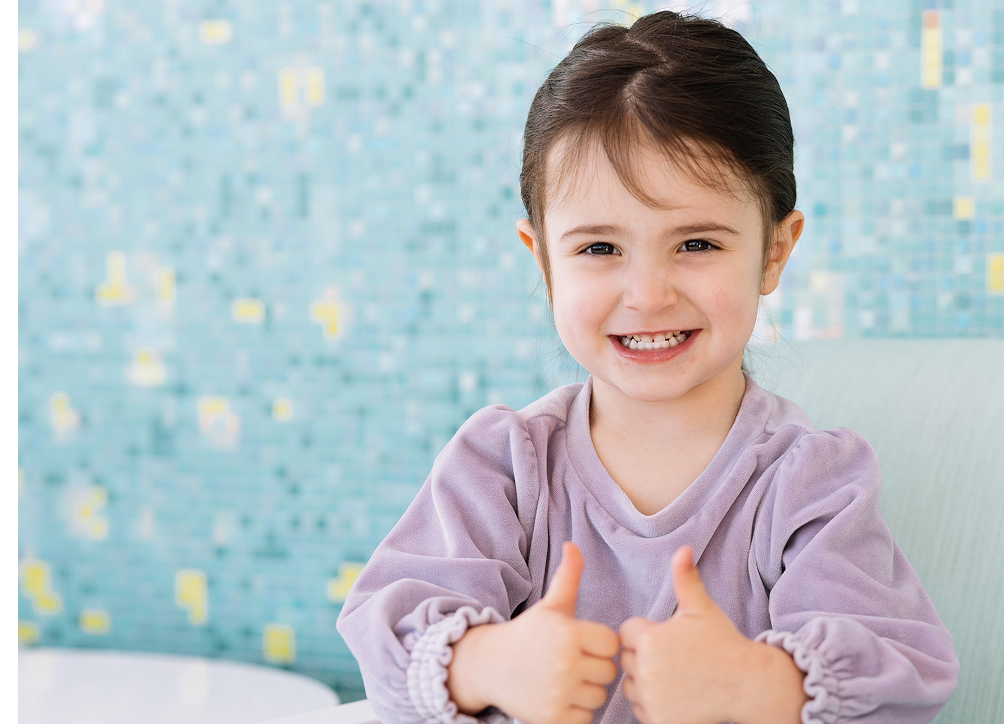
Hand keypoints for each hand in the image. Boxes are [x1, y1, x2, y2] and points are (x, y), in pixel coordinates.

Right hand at [447, 542, 619, 723]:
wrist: (488, 666)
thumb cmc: (527, 634)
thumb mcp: (549, 606)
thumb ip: (568, 577)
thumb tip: (573, 545)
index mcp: (568, 632)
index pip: (612, 644)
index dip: (600, 644)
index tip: (582, 643)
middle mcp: (565, 663)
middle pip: (608, 672)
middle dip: (594, 668)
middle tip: (572, 662)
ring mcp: (558, 692)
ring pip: (599, 697)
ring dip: (586, 691)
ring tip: (565, 679)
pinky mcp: (552, 718)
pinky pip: (584, 719)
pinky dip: (574, 712)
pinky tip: (558, 697)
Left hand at [620, 546, 805, 723]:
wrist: (746, 686)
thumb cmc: (723, 643)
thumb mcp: (702, 609)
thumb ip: (686, 579)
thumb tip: (683, 549)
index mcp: (649, 640)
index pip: (628, 631)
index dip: (649, 632)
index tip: (672, 637)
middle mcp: (645, 671)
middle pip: (627, 658)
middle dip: (646, 656)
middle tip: (677, 658)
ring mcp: (651, 699)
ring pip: (631, 685)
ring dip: (646, 681)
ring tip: (677, 676)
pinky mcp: (657, 720)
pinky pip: (641, 709)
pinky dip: (653, 704)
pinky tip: (677, 695)